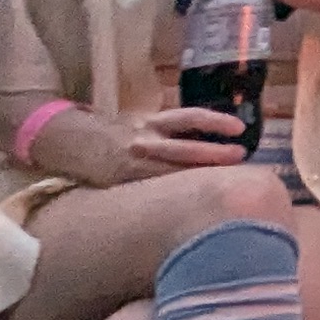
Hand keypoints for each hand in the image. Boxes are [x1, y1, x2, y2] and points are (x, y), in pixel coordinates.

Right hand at [89, 106, 250, 181]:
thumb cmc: (122, 133)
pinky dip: (177, 195)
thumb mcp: (148, 123)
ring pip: (174, 173)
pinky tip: (194, 202)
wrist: (78, 144)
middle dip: (216, 154)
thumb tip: (213, 138)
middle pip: (187, 148)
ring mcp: (135, 165)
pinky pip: (155, 190)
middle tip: (241, 157)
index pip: (191, 117)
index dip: (216, 121)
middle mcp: (147, 141)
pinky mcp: (125, 184)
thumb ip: (176, 130)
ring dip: (201, 177)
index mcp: (155, 121)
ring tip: (224, 183)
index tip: (240, 127)